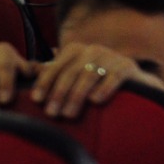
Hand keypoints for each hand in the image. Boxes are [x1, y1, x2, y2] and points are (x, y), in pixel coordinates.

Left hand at [30, 41, 163, 118]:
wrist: (133, 82)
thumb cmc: (97, 81)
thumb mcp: (74, 74)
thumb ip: (56, 72)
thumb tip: (30, 69)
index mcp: (76, 50)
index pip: (56, 66)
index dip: (45, 83)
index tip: (36, 100)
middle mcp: (93, 49)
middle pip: (71, 72)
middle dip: (59, 93)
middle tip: (51, 113)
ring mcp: (111, 57)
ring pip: (89, 76)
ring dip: (77, 96)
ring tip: (69, 114)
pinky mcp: (128, 66)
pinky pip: (114, 77)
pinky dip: (104, 88)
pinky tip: (96, 101)